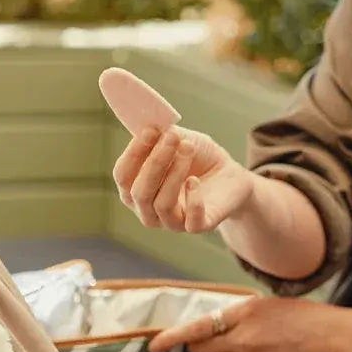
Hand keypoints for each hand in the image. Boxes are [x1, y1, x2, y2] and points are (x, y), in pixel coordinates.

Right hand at [112, 125, 254, 233]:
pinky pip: (191, 223)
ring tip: (189, 149)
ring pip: (162, 205)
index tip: (150, 131)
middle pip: (139, 194)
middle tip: (173, 137)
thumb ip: (160, 134)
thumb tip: (146, 125)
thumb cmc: (196, 158)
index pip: (122, 177)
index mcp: (136, 189)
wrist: (228, 175)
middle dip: (155, 162)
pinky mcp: (198, 226)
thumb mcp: (178, 139)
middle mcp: (149, 211)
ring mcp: (173, 222)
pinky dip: (193, 200)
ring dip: (174, 173)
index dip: (133, 154)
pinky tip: (195, 181)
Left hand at [149, 296, 344, 351]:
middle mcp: (243, 339)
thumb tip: (210, 326)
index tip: (153, 345)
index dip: (171, 337)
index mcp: (244, 313)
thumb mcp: (266, 305)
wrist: (331, 340)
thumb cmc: (303, 317)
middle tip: (202, 344)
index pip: (197, 327)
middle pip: (198, 348)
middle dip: (193, 347)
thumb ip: (237, 314)